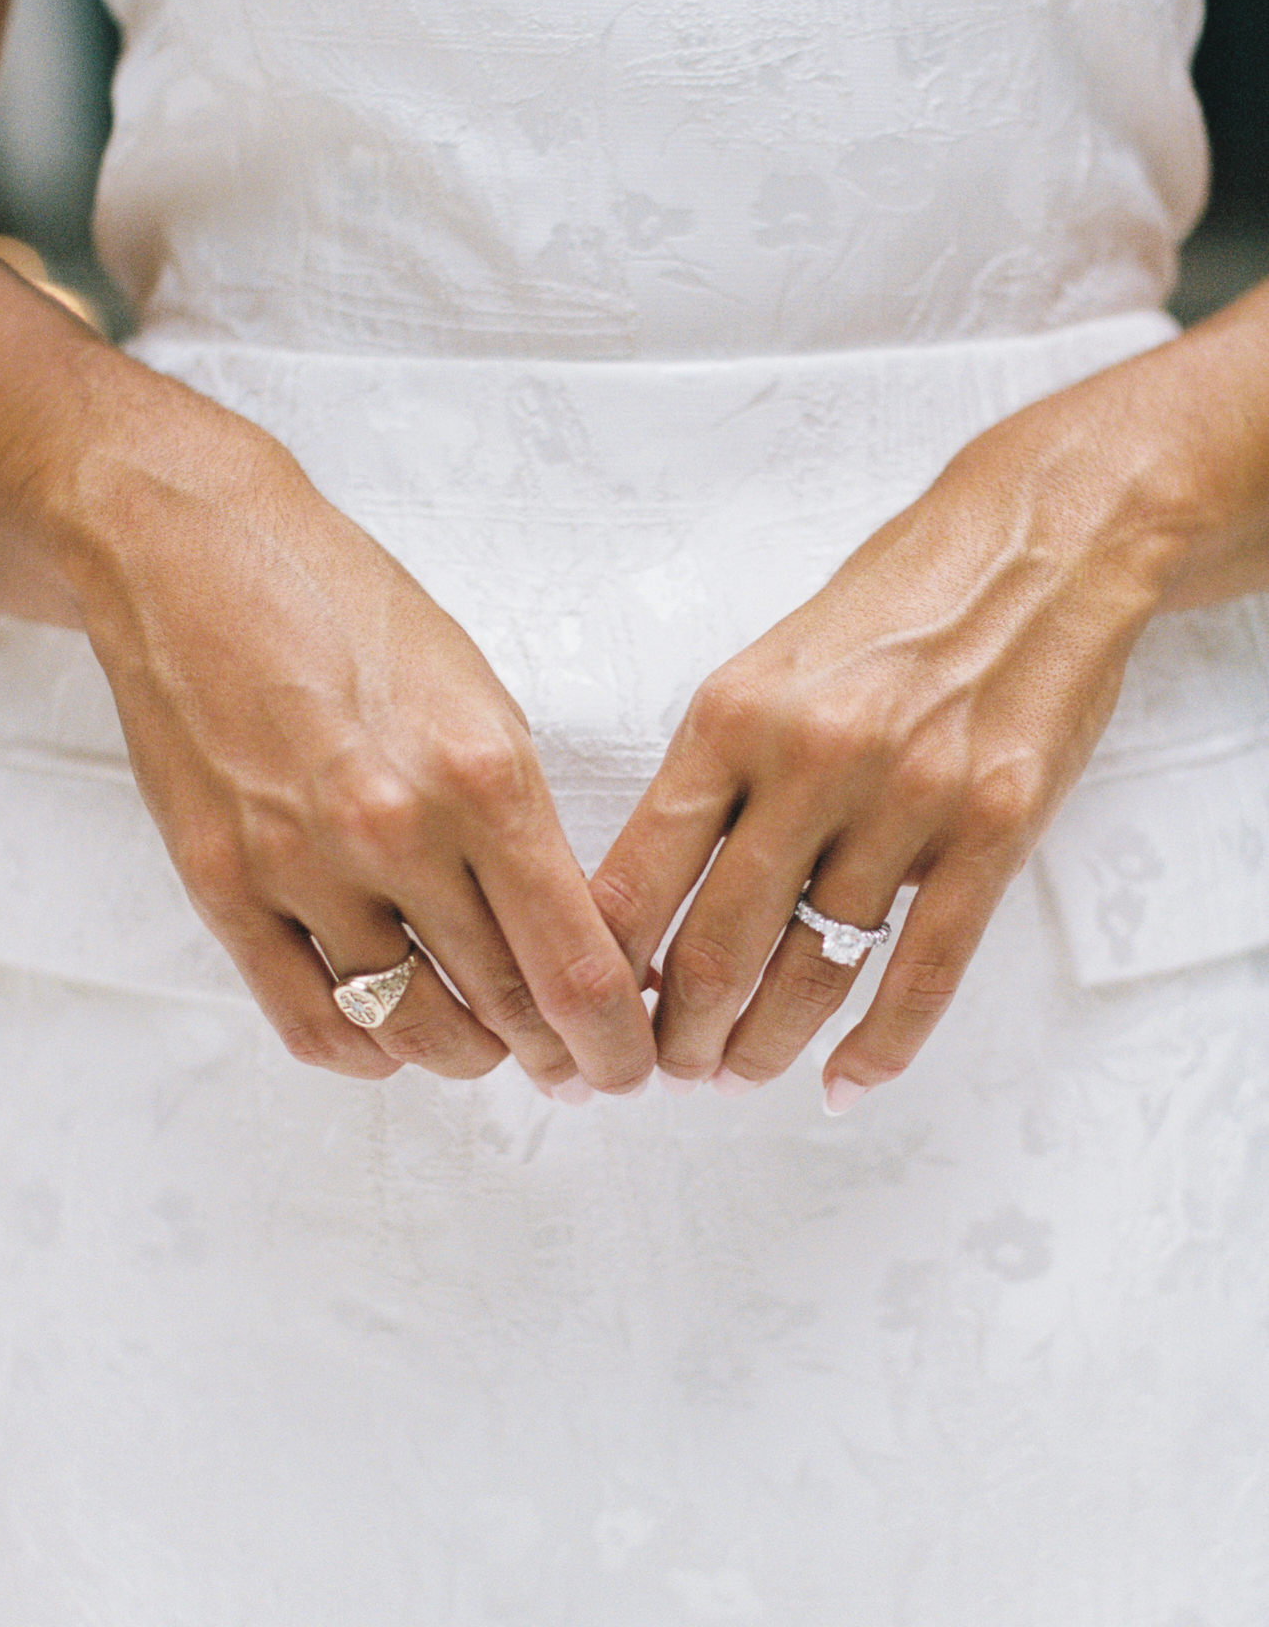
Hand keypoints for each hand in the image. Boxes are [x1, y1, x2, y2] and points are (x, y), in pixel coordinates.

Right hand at [70, 392, 654, 1096]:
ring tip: (485, 1042)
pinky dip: (369, 1054)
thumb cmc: (352, 616)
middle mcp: (395, 830)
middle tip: (573, 1065)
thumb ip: (526, 827)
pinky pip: (312, 1026)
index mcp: (483, 776)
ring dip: (466, 1056)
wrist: (197, 560)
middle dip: (555, 1056)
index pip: (575, 965)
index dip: (614, 1039)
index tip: (628, 1060)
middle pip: (503, 1010)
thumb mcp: (480, 702)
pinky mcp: (223, 888)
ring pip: (411, 1032)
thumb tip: (573, 941)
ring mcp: (300, 866)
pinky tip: (393, 1035)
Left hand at [591, 371, 1185, 1104]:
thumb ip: (708, 777)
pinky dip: (878, 1048)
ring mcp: (910, 801)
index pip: (638, 878)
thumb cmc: (887, 607)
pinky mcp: (994, 833)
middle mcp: (814, 761)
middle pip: (718, 949)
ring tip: (735, 1074)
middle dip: (678, 1036)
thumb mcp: (762, 668)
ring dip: (762, 1048)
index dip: (602, 971)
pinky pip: (924, 972)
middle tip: (663, 1068)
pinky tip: (842, 1082)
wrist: (1037, 544)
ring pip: (814, 974)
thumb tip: (645, 902)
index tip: (588, 1015)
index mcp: (733, 717)